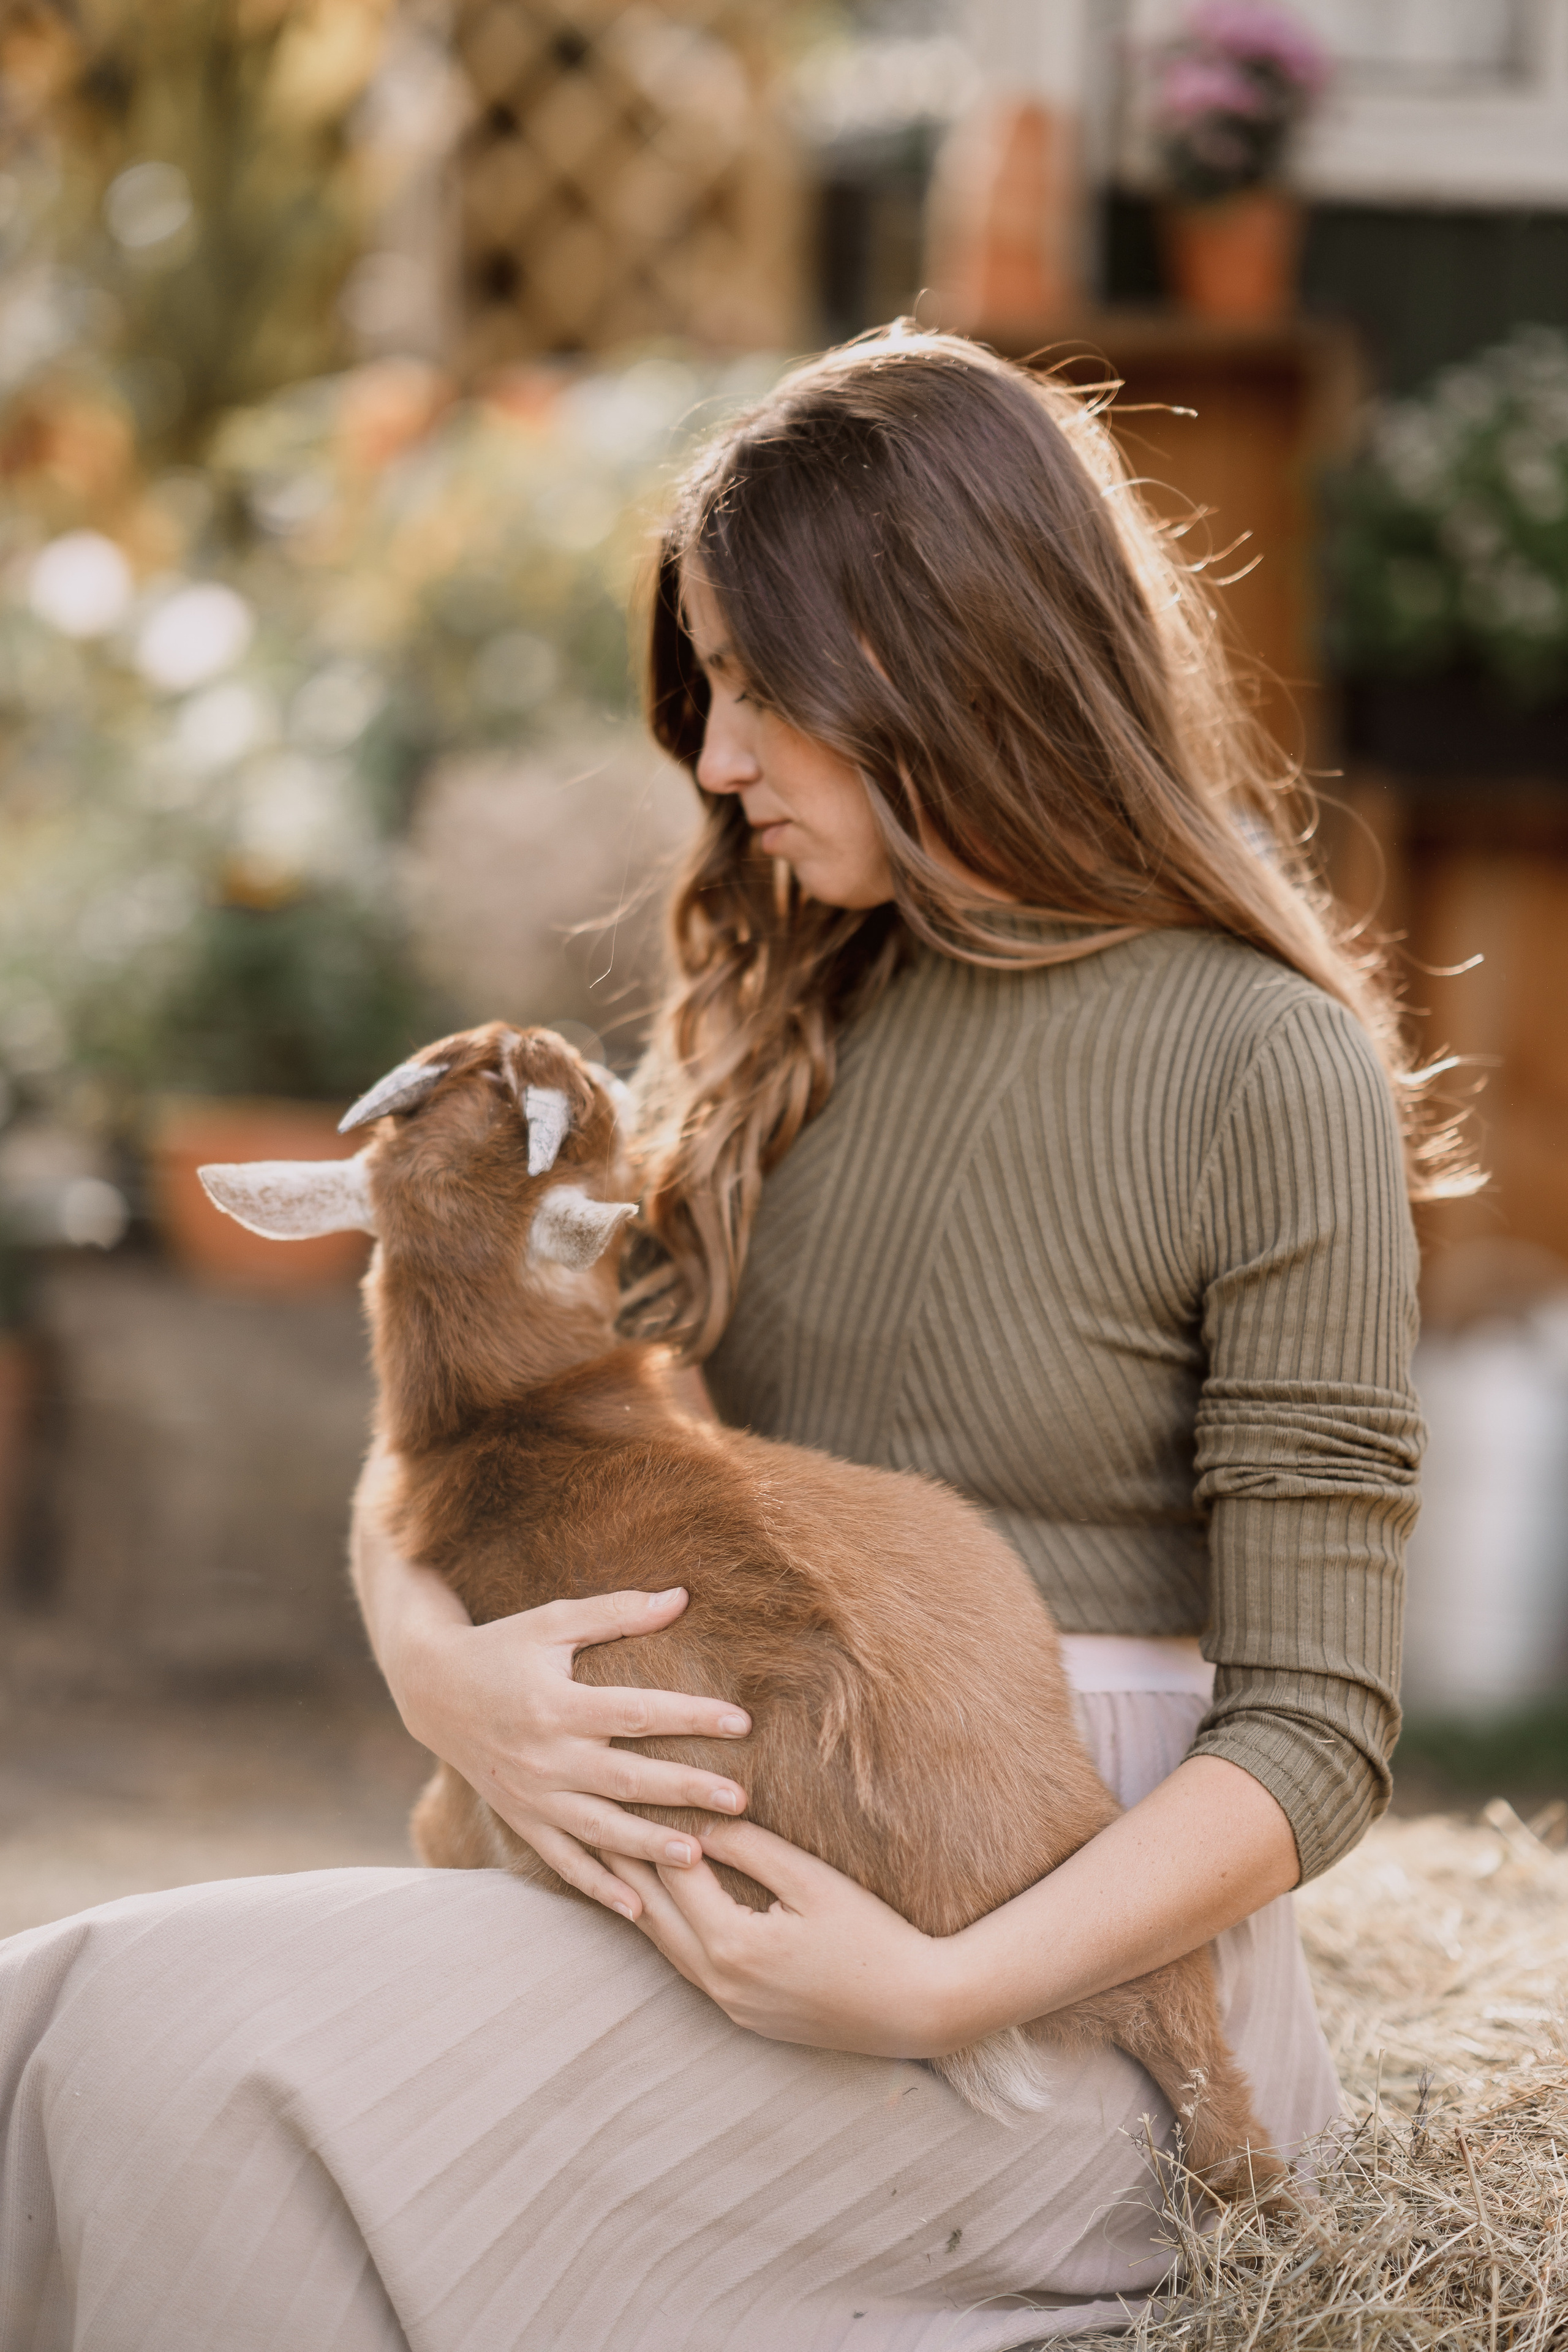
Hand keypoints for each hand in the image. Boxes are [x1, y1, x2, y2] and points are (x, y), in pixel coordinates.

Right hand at [381, 1576, 753, 1921]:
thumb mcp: (553, 1622)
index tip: (741, 1722)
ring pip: (599, 1830)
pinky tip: (638, 1909)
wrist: (432, 1690)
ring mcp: (533, 1796)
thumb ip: (617, 1612)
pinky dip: (598, 1886)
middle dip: (685, 1790)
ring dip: (648, 1847)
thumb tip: (682, 1598)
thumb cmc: (502, 1646)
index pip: (637, 1713)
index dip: (691, 1717)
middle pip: (627, 1779)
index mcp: (558, 1706)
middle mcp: (546, 1757)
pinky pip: (563, 1860)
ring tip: (697, 1857)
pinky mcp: (522, 1820)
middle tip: (739, 1800)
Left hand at [619, 1815, 951, 2058]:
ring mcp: (730, 2005)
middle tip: (593, 1819)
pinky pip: (691, 1967)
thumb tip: (702, 1820)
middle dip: (625, 1865)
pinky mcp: (745, 2015)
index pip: (674, 1875)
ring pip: (666, 1946)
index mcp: (732, 1944)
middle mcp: (719, 1982)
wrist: (918, 2007)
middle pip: (654, 1914)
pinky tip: (665, 1909)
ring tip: (614, 1859)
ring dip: (642, 1902)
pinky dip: (671, 1931)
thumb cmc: (872, 1936)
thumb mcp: (812, 1882)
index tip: (626, 1788)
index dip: (650, 1827)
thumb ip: (752, 1849)